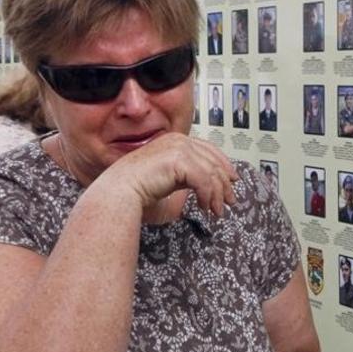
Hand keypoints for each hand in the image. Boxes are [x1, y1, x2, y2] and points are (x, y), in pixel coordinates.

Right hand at [101, 133, 238, 215]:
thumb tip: (209, 185)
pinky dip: (207, 196)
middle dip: (224, 184)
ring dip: (217, 195)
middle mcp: (178, 140)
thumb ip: (187, 176)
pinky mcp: (179, 160)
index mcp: (175, 140)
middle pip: (213, 161)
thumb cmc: (139, 189)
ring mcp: (178, 148)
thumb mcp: (170, 178)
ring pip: (211, 173)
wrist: (120, 191)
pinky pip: (204, 180)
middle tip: (230, 202)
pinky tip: (204, 208)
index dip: (224, 165)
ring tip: (218, 211)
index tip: (233, 180)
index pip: (209, 150)